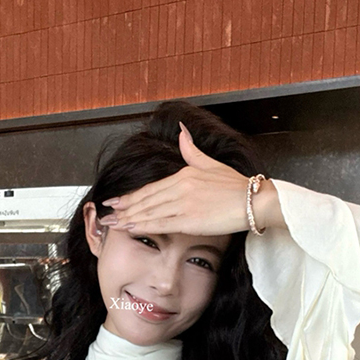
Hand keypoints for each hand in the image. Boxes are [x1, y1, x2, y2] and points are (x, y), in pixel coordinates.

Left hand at [99, 122, 280, 236]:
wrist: (253, 201)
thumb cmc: (236, 186)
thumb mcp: (211, 164)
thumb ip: (192, 150)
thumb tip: (181, 132)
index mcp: (184, 174)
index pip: (151, 188)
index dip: (131, 196)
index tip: (116, 201)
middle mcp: (180, 187)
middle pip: (145, 199)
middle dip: (123, 208)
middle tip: (105, 214)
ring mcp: (184, 204)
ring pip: (149, 211)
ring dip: (129, 218)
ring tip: (112, 224)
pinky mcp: (190, 220)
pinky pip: (161, 223)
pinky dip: (144, 225)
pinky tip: (131, 228)